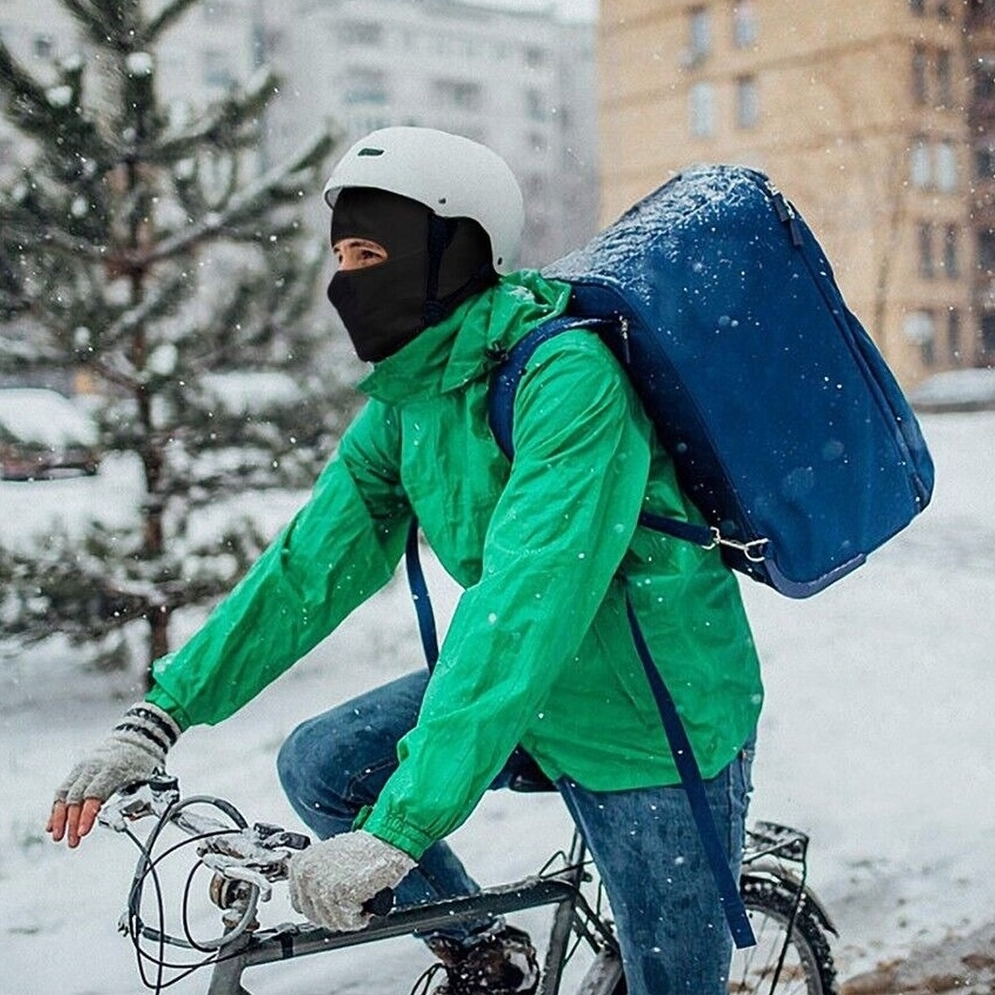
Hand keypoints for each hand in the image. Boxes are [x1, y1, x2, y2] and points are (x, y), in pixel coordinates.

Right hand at [47, 702, 180, 847]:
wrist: (136, 737)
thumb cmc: (142, 759)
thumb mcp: (149, 777)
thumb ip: (141, 798)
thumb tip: (131, 818)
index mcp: (113, 769)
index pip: (95, 794)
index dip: (87, 814)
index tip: (83, 832)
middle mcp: (94, 767)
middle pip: (76, 796)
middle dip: (72, 822)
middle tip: (73, 842)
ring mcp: (83, 767)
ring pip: (64, 793)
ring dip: (59, 817)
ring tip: (58, 837)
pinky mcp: (77, 770)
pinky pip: (62, 789)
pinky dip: (56, 808)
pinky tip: (52, 824)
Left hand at [287, 830, 416, 931]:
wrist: (387, 840)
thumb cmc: (365, 849)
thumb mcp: (330, 861)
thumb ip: (317, 880)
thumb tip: (316, 903)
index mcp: (300, 864)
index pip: (299, 904)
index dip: (321, 907)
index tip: (334, 903)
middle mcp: (305, 874)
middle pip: (314, 916)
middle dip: (336, 914)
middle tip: (352, 902)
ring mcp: (320, 884)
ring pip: (332, 921)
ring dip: (350, 915)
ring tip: (361, 895)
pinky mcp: (338, 894)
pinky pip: (348, 921)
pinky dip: (361, 917)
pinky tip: (367, 897)